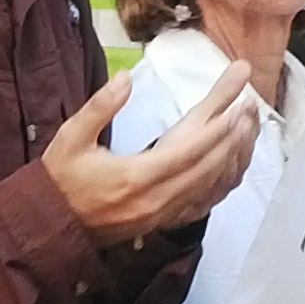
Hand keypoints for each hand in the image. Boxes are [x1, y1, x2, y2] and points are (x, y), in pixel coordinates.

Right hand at [44, 58, 259, 246]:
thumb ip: (100, 106)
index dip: (217, 129)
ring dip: (234, 158)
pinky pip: (203, 203)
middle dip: (234, 137)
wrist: (53, 226)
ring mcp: (162, 214)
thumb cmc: (61, 180)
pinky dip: (222, 183)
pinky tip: (233, 165)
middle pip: (208, 168)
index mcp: (135, 176)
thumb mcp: (71, 137)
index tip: (238, 107)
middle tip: (251, 109)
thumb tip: (126, 77)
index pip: (188, 151)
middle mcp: (155, 199)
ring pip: (210, 187)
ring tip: (249, 130)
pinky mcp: (163, 222)